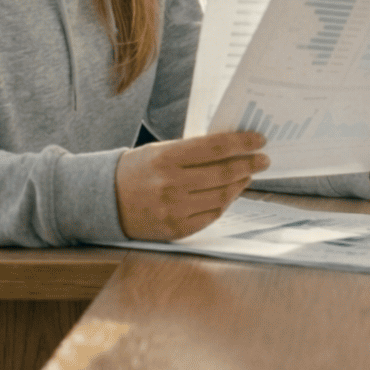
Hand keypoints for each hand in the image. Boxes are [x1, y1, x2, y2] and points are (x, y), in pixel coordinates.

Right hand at [115, 131, 268, 240]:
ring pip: (221, 196)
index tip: (259, 140)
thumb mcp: (160, 151)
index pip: (215, 148)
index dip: (242, 143)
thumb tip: (231, 147)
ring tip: (248, 174)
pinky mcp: (176, 229)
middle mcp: (171, 185)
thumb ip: (192, 150)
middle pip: (223, 173)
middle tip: (263, 159)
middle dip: (249, 164)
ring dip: (241, 183)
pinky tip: (231, 192)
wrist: (105, 200)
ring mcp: (174, 210)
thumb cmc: (137, 170)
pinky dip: (226, 202)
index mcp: (166, 158)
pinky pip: (212, 215)